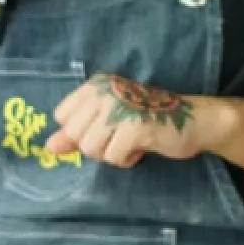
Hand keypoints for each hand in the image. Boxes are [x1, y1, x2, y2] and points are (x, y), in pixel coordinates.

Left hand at [44, 73, 230, 166]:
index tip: (105, 127)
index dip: (80, 130)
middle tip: (120, 136)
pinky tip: (142, 147)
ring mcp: (120, 107)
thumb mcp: (109, 123)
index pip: (62, 115)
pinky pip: (113, 157)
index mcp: (97, 85)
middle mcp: (106, 91)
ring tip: (131, 141)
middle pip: (75, 134)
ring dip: (111, 153)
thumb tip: (49, 146)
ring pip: (91, 148)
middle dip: (96, 145)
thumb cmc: (149, 119)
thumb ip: (77, 133)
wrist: (194, 120)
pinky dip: (127, 159)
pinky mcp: (135, 126)